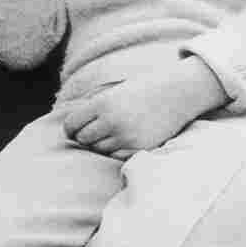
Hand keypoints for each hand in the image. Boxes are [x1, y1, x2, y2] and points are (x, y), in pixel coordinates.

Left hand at [61, 60, 227, 158]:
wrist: (175, 93)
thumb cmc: (139, 90)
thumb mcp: (111, 92)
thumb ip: (91, 107)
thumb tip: (70, 126)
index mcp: (101, 103)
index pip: (72, 124)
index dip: (70, 128)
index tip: (73, 129)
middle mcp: (112, 120)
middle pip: (83, 139)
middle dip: (84, 136)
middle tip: (92, 131)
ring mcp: (127, 136)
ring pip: (99, 149)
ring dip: (100, 143)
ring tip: (110, 132)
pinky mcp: (140, 147)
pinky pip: (116, 156)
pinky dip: (115, 150)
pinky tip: (121, 140)